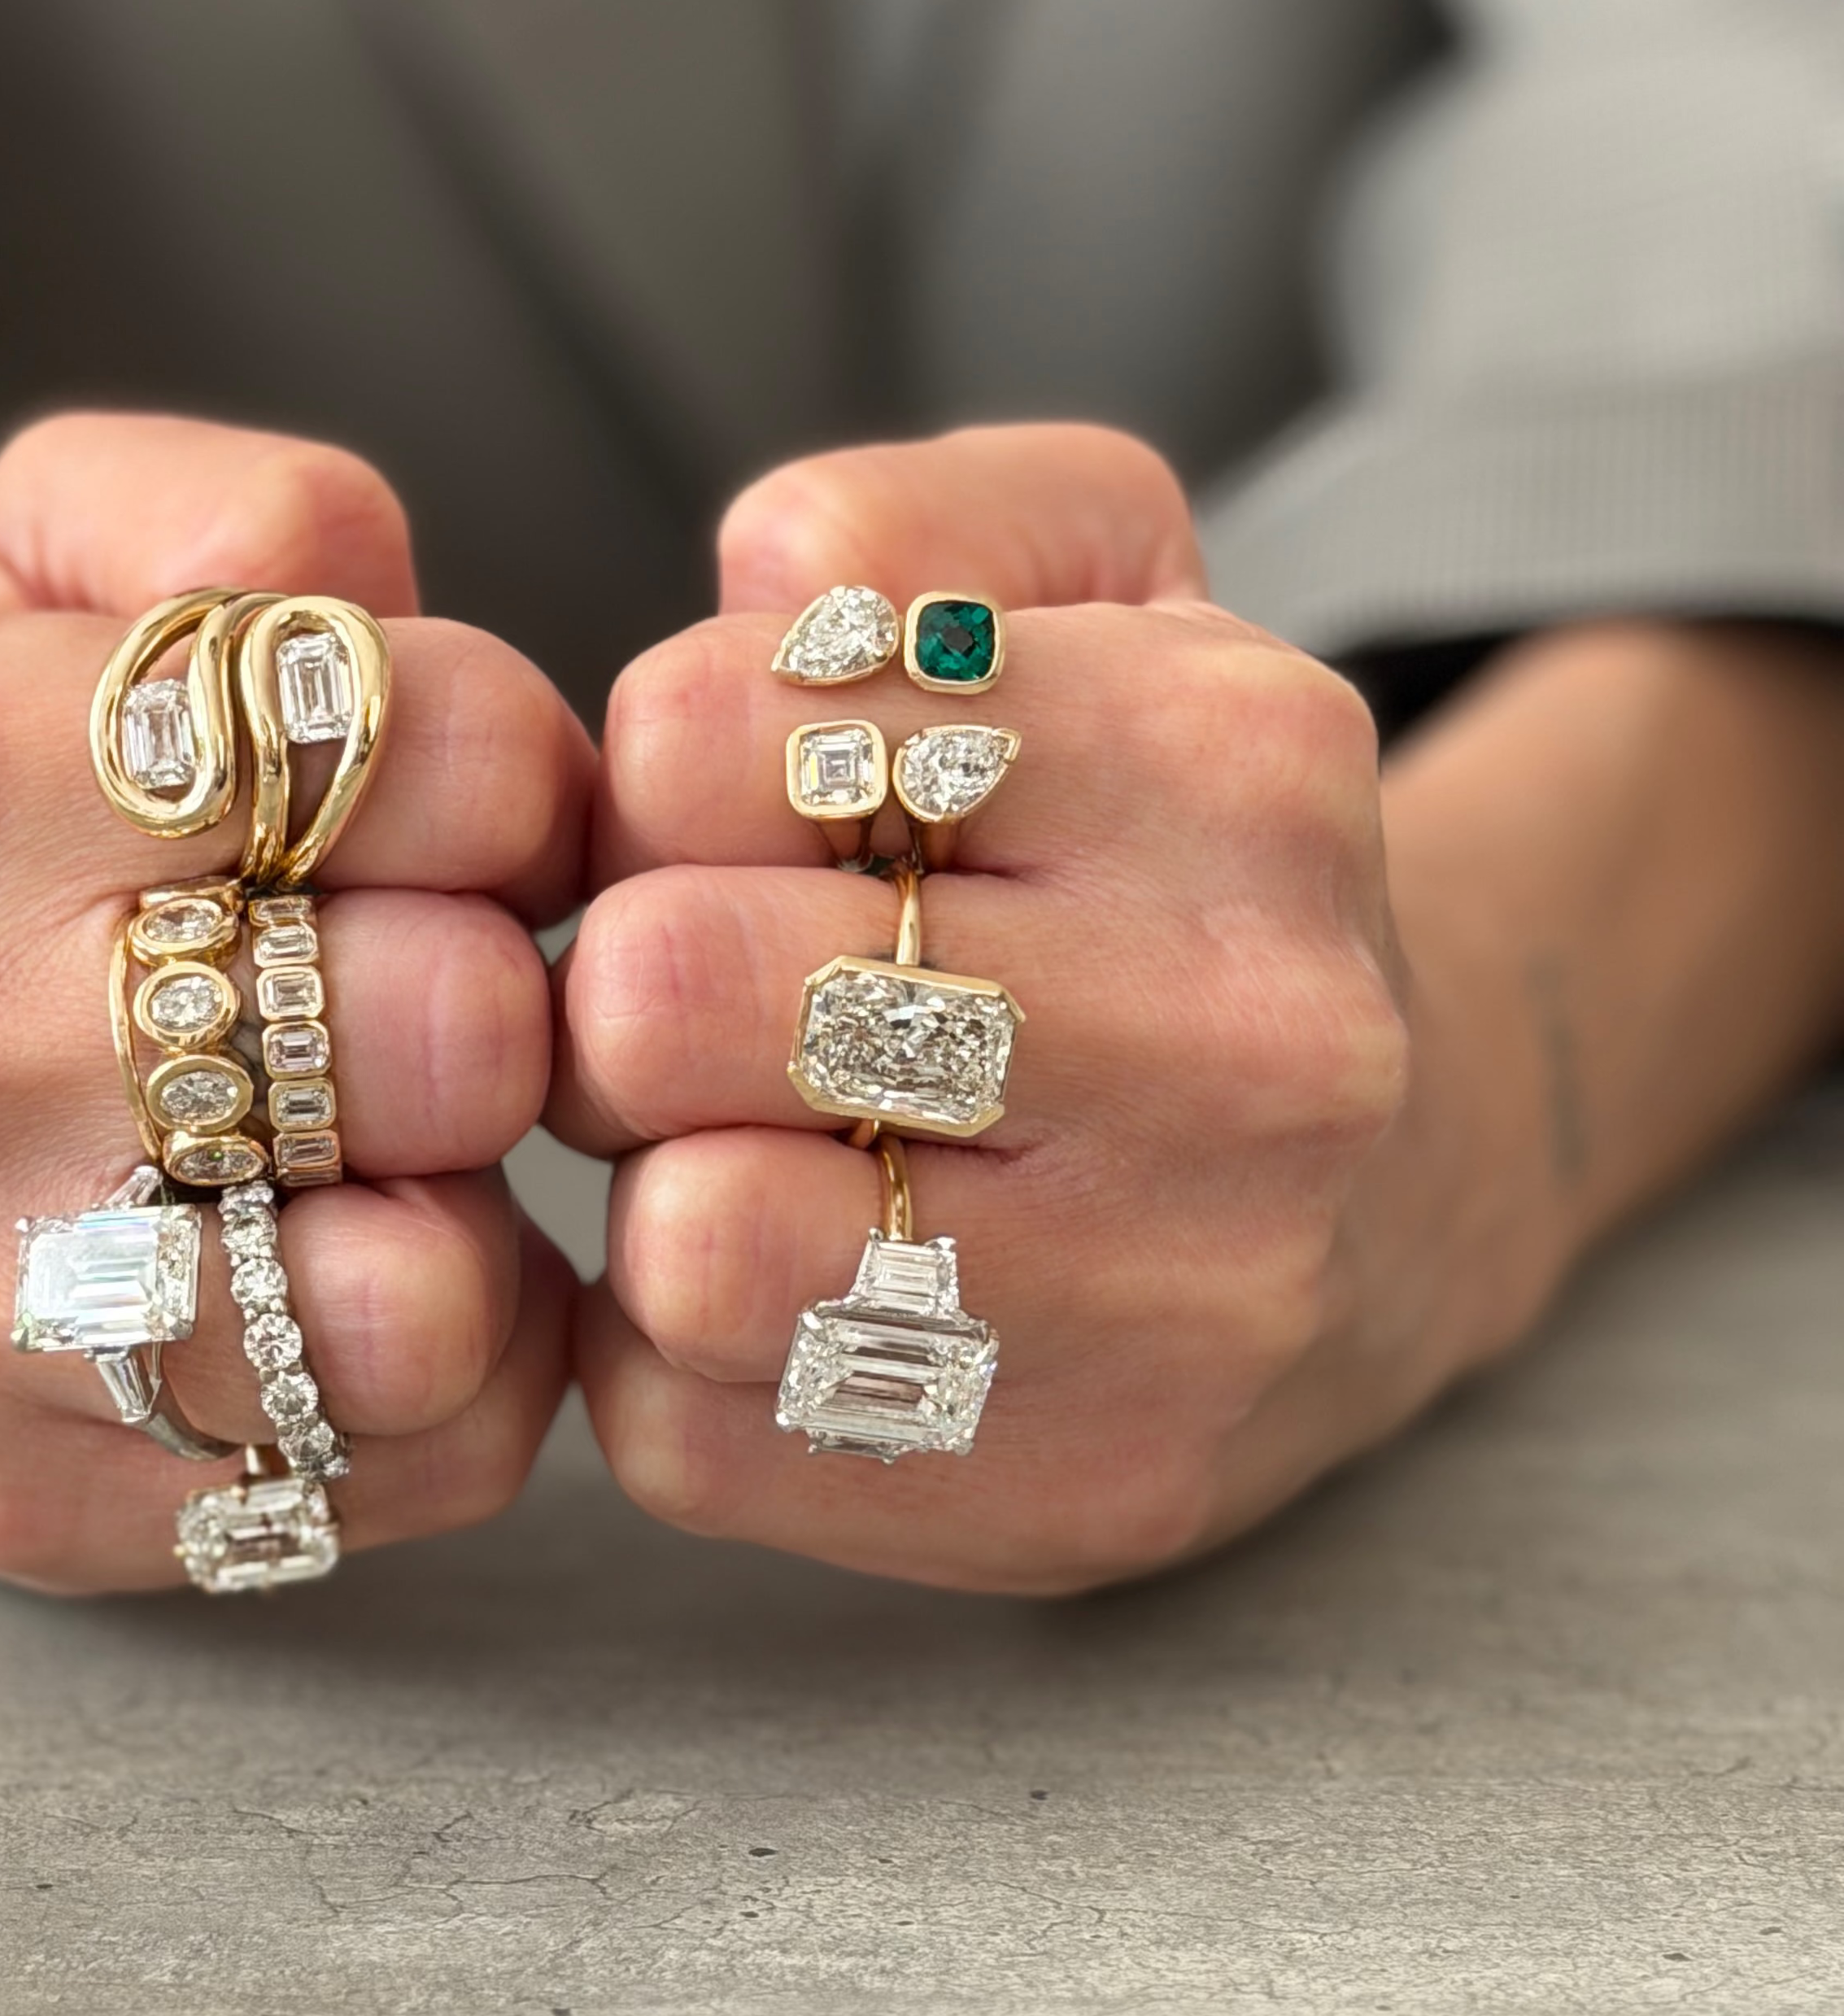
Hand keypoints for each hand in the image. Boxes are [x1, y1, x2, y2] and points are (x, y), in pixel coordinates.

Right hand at [0, 417, 591, 1587]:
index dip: (523, 780)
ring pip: (432, 1303)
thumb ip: (251, 519)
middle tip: (437, 994)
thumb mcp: (50, 578)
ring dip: (481, 1209)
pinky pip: (423, 1457)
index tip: (462, 820)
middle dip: (503, 996)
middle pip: (454, 1026)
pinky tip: (355, 1274)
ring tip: (396, 1153)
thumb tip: (392, 608)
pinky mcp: (22, 1496)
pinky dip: (465, 1367)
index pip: (432, 744)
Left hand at [555, 425, 1554, 1592]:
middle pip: (668, 995)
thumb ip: (903, 525)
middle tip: (699, 1003)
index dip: (647, 776)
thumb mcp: (1098, 597)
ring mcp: (1189, 1298)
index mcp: (1229, 761)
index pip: (698, 733)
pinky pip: (691, 1433)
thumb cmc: (1163, 867)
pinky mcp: (1093, 1489)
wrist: (1391, 1185)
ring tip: (738, 1144)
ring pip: (686, 1245)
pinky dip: (674, 1355)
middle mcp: (1250, 1042)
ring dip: (646, 1184)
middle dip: (625, 990)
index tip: (730, 820)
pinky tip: (790, 1284)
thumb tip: (753, 586)